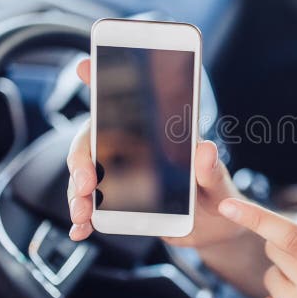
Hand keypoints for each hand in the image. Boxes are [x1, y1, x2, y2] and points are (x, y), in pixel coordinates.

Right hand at [65, 58, 244, 245]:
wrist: (214, 231)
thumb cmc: (219, 199)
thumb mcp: (220, 187)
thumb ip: (212, 172)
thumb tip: (205, 148)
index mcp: (161, 137)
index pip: (130, 104)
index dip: (103, 82)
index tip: (84, 65)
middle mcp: (137, 150)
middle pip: (95, 142)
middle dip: (81, 160)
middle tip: (85, 184)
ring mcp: (125, 176)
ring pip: (87, 175)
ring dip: (77, 194)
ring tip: (82, 214)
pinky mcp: (120, 202)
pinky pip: (92, 206)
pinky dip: (83, 219)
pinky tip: (81, 230)